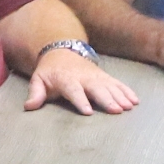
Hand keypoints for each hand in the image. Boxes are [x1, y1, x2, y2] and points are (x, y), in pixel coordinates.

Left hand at [24, 48, 139, 115]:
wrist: (62, 51)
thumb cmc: (50, 72)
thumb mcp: (38, 80)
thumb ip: (35, 93)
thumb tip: (29, 106)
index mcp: (67, 79)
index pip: (74, 90)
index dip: (81, 101)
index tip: (88, 111)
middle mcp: (84, 77)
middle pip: (97, 89)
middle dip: (107, 99)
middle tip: (117, 110)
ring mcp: (97, 76)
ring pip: (110, 86)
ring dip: (120, 96)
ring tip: (129, 107)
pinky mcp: (105, 76)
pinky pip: (118, 84)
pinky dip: (127, 91)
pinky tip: (135, 100)